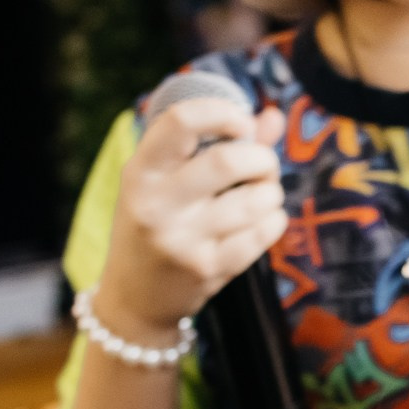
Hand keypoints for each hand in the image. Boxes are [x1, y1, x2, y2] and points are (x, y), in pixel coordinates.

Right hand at [95, 100, 288, 342]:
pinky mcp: (208, 269)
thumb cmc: (156, 224)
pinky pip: (262, 234)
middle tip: (263, 166)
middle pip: (228, 161)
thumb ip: (217, 142)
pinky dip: (274, 220)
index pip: (181, 121)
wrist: (135, 297)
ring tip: (264, 194)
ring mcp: (182, 240)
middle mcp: (157, 204)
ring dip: (272, 192)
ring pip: (253, 200)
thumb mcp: (166, 180)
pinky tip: (263, 220)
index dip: (223, 112)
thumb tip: (273, 116)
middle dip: (262, 158)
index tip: (241, 122)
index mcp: (141, 171)